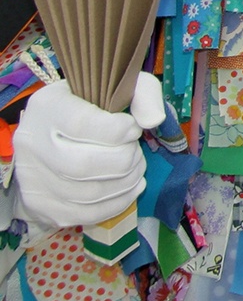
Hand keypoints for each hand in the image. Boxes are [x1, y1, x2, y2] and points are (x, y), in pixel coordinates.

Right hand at [13, 74, 163, 226]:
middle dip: (124, 160)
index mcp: (46, 107)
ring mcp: (31, 179)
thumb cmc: (94, 107)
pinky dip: (118, 203)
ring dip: (125, 182)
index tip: (134, 129)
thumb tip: (153, 120)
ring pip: (86, 193)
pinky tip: (130, 187)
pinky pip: (85, 214)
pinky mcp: (41, 206)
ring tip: (135, 167)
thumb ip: (143, 93)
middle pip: (82, 165)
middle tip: (135, 151)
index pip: (81, 124)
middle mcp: (31, 144)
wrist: (58, 133)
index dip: (118, 130)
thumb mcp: (118, 86)